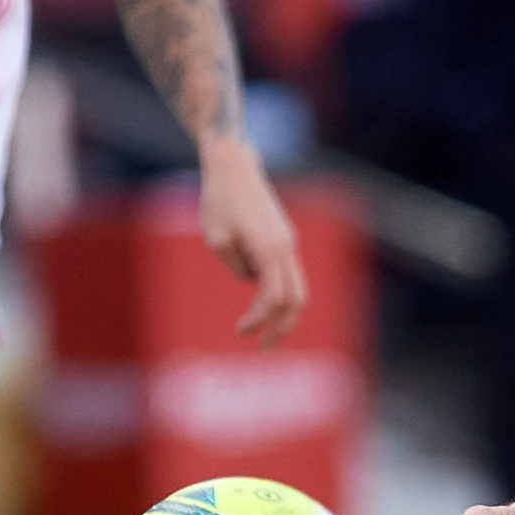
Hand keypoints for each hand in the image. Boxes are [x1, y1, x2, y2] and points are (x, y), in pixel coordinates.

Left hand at [195, 141, 307, 343]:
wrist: (234, 165)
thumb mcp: (216, 239)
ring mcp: (288, 243)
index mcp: (271, 250)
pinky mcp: (283, 238)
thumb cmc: (219, 200)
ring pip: (298, 288)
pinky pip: (287, 274)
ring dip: (282, 313)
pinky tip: (259, 303)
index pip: (273, 299)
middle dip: (282, 328)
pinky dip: (278, 294)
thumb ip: (235, 266)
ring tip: (263, 331)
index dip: (258, 321)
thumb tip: (251, 280)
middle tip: (263, 349)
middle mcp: (286, 248)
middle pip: (297, 300)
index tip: (240, 331)